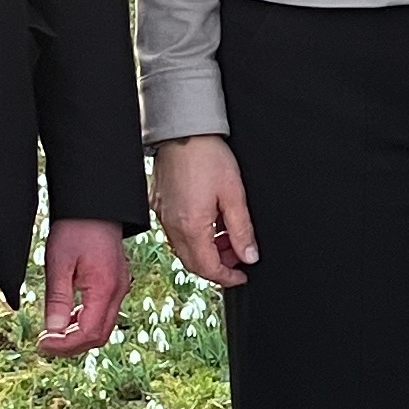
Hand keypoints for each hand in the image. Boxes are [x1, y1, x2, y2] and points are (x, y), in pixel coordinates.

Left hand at [36, 218, 128, 356]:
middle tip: (45, 344)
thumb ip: (57, 300)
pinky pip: (104, 313)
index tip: (41, 344)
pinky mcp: (116, 283)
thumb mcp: (59, 263)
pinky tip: (67, 316)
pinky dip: (85, 322)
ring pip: (102, 327)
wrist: (94, 205)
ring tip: (52, 333)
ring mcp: (120, 287)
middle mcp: (118, 291)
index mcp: (105, 288)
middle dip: (71, 346)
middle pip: (98, 336)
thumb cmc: (75, 229)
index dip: (64, 345)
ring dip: (78, 336)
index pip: (88, 333)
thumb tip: (53, 331)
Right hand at [150, 134, 256, 286]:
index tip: (242, 275)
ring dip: (206, 250)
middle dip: (218, 265)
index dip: (227, 277)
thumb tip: (249, 256)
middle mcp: (172, 226)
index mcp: (191, 227)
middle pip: (194, 262)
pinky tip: (209, 222)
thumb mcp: (234, 194)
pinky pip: (176, 232)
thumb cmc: (207, 156)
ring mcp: (163, 216)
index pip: (208, 268)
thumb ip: (242, 230)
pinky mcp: (159, 205)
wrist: (183, 131)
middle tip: (238, 255)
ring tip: (227, 235)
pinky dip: (194, 235)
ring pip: (184, 248)